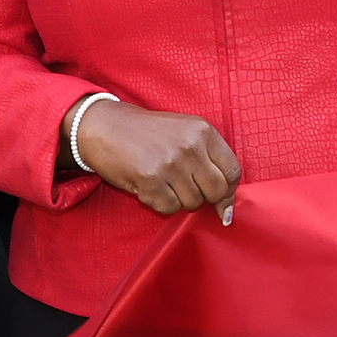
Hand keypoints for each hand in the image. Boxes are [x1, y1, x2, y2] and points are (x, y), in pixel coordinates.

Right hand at [70, 99, 240, 218]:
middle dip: (203, 197)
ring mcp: (170, 163)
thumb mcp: (183, 133)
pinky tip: (149, 187)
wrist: (104, 127)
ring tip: (163, 182)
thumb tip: (228, 209)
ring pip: (193, 202)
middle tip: (184, 188)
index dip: (228, 191)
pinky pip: (169, 208)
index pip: (233, 171)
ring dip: (179, 200)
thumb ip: (208, 161)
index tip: (221, 201)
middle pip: (216, 190)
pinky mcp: (150, 179)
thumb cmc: (146, 133)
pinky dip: (160, 204)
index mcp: (203, 131)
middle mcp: (190, 146)